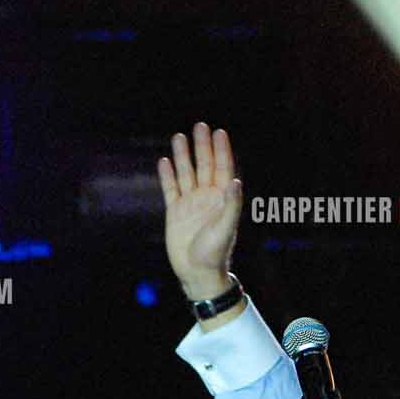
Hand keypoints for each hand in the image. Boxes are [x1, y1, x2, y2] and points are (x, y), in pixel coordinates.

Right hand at [157, 122, 242, 298]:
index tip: (219, 132)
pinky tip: (164, 161)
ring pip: (186, 173)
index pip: (223, 168)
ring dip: (183, 156)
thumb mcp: (226, 228)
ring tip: (179, 136)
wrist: (197, 273)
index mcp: (223, 199)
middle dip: (202, 146)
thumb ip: (231, 205)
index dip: (221, 150)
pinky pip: (170, 189)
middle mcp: (207, 197)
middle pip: (204, 166)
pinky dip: (167, 175)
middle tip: (200, 125)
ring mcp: (191, 203)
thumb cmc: (215, 252)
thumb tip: (235, 181)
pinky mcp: (175, 212)